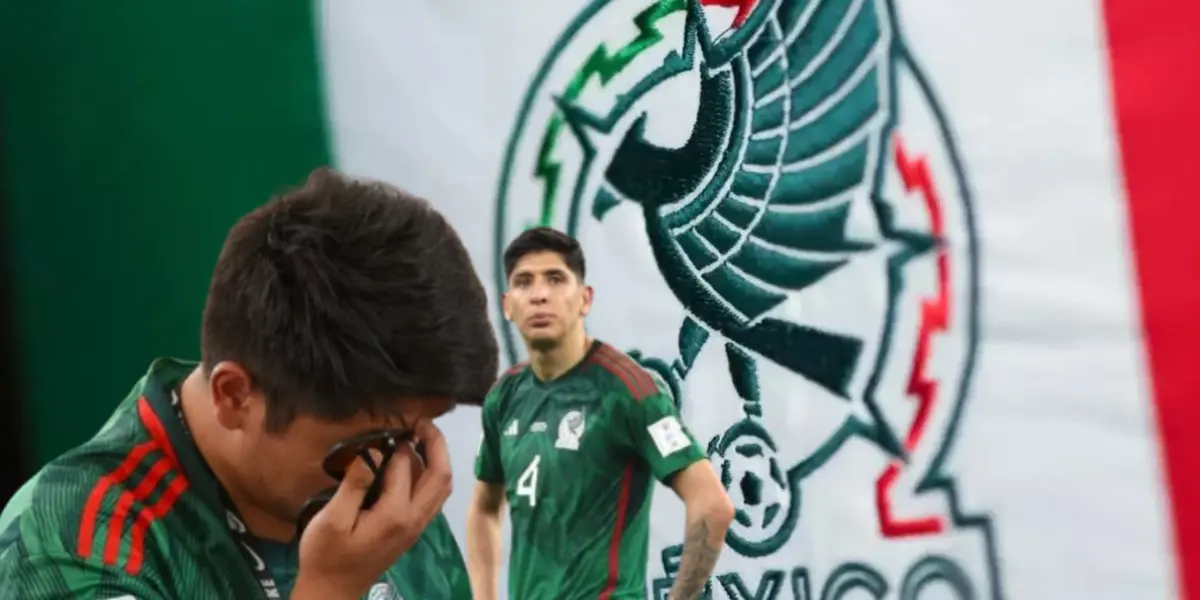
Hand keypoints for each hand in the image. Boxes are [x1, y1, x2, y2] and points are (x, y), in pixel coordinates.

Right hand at [293, 420, 451, 599]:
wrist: (332, 591)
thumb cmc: (326, 555)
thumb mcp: (331, 519)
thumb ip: (354, 485)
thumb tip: (373, 452)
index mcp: (395, 514)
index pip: (405, 467)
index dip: (398, 444)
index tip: (389, 427)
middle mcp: (414, 519)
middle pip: (441, 475)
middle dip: (436, 444)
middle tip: (421, 422)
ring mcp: (417, 526)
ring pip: (441, 487)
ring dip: (437, 458)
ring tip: (420, 436)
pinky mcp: (413, 530)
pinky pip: (433, 497)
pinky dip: (431, 474)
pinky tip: (413, 463)